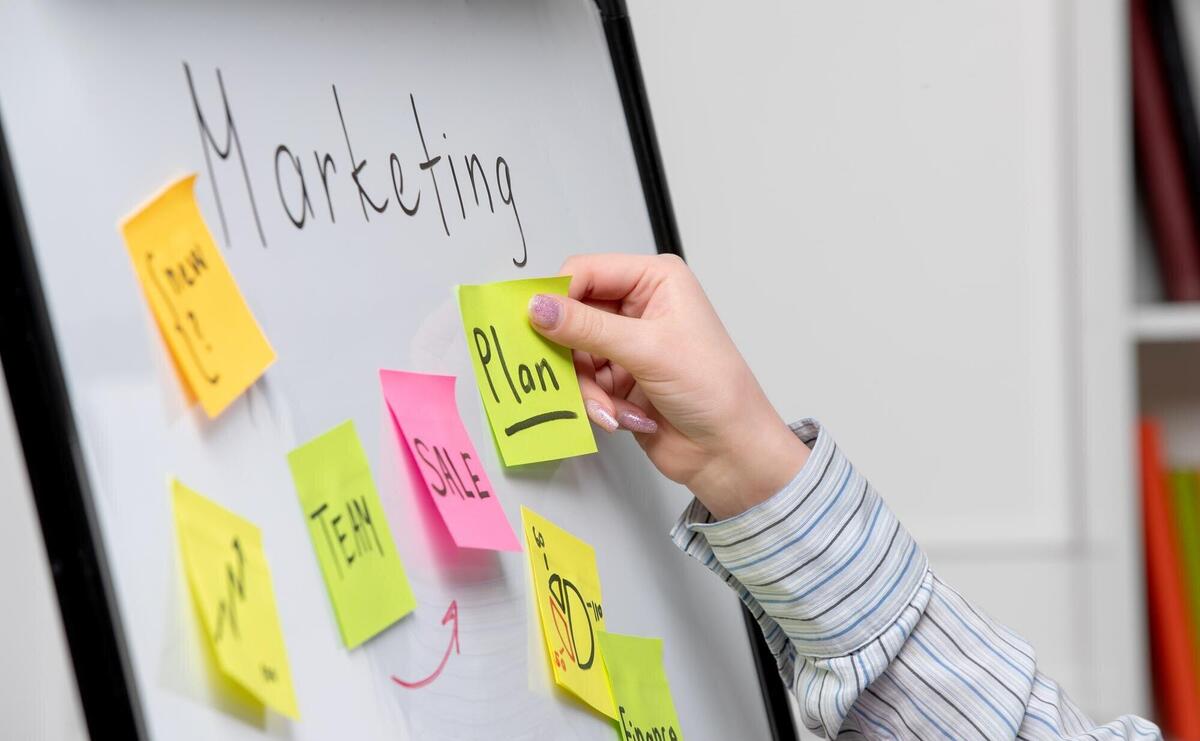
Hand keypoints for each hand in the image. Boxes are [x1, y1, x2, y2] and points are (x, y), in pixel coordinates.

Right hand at [527, 253, 809, 519]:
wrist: (729, 451)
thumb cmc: (715, 390)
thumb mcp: (648, 349)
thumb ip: (587, 327)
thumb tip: (539, 307)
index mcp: (654, 280)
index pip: (585, 272)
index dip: (558, 297)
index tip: (535, 325)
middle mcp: (638, 307)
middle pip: (571, 317)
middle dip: (573, 354)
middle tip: (570, 376)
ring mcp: (626, 344)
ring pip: (573, 356)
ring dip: (587, 388)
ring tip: (611, 408)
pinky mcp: (618, 379)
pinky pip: (582, 384)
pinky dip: (596, 404)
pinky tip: (622, 417)